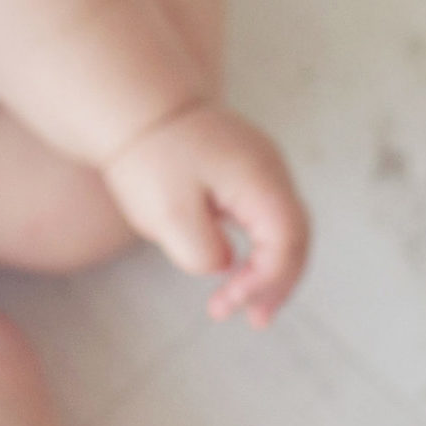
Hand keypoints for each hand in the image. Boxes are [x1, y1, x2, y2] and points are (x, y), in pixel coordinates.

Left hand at [101, 103, 309, 327]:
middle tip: (256, 320)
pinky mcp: (243, 166)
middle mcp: (270, 168)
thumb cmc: (146, 156)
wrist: (130, 105)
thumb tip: (224, 264)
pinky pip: (265, 214)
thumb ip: (203, 251)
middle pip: (295, 235)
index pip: (286, 241)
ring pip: (284, 226)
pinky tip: (241, 270)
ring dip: (271, 268)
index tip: (228, 303)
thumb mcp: (166, 214)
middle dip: (278, 282)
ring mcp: (260, 164)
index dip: (266, 280)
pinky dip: (260, 246)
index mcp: (259, 178)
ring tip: (251, 309)